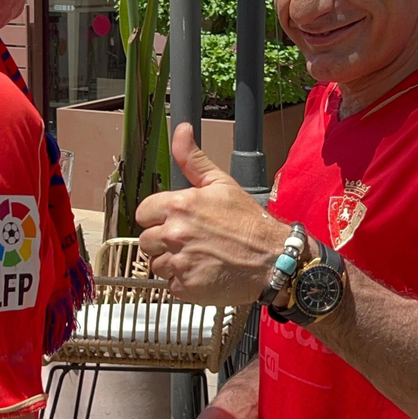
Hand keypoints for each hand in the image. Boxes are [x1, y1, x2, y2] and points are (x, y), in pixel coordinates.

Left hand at [135, 123, 287, 304]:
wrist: (274, 259)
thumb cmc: (250, 223)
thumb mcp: (222, 184)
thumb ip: (193, 159)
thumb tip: (181, 131)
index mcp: (179, 205)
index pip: (143, 213)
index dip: (156, 217)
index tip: (172, 222)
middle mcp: (175, 233)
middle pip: (146, 241)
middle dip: (163, 242)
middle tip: (189, 242)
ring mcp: (179, 262)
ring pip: (157, 264)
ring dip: (172, 263)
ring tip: (199, 258)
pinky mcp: (186, 287)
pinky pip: (171, 285)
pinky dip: (184, 282)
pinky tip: (203, 273)